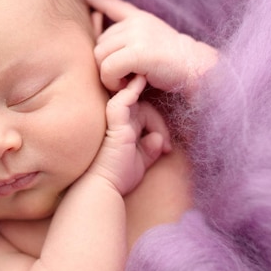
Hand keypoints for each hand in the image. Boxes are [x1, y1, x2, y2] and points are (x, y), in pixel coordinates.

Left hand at [82, 0, 217, 96]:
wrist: (198, 71)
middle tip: (124, 78)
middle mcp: (136, 23)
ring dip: (108, 75)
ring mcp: (137, 34)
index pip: (113, 6)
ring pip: (99, 56)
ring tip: (126, 82)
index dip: (96, 0)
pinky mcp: (138, 51)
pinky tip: (126, 85)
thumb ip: (130, 41)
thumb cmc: (175, 67)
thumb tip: (102, 45)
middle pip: (98, 43)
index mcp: (140, 19)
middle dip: (105, 64)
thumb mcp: (152, 45)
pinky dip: (112, 82)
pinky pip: (108, 68)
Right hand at [87, 75, 170, 194]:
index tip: (167, 149)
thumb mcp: (141, 161)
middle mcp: (118, 122)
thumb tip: (158, 139)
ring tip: (164, 141)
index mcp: (124, 129)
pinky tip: (140, 83)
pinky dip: (131, 91)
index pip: (144, 115)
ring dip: (155, 119)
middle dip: (160, 124)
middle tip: (167, 148)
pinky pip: (122, 101)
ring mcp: (114, 121)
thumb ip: (151, 149)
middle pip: (144, 108)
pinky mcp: (114, 123)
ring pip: (138, 104)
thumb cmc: (118, 176)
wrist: (103, 187)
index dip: (159, 126)